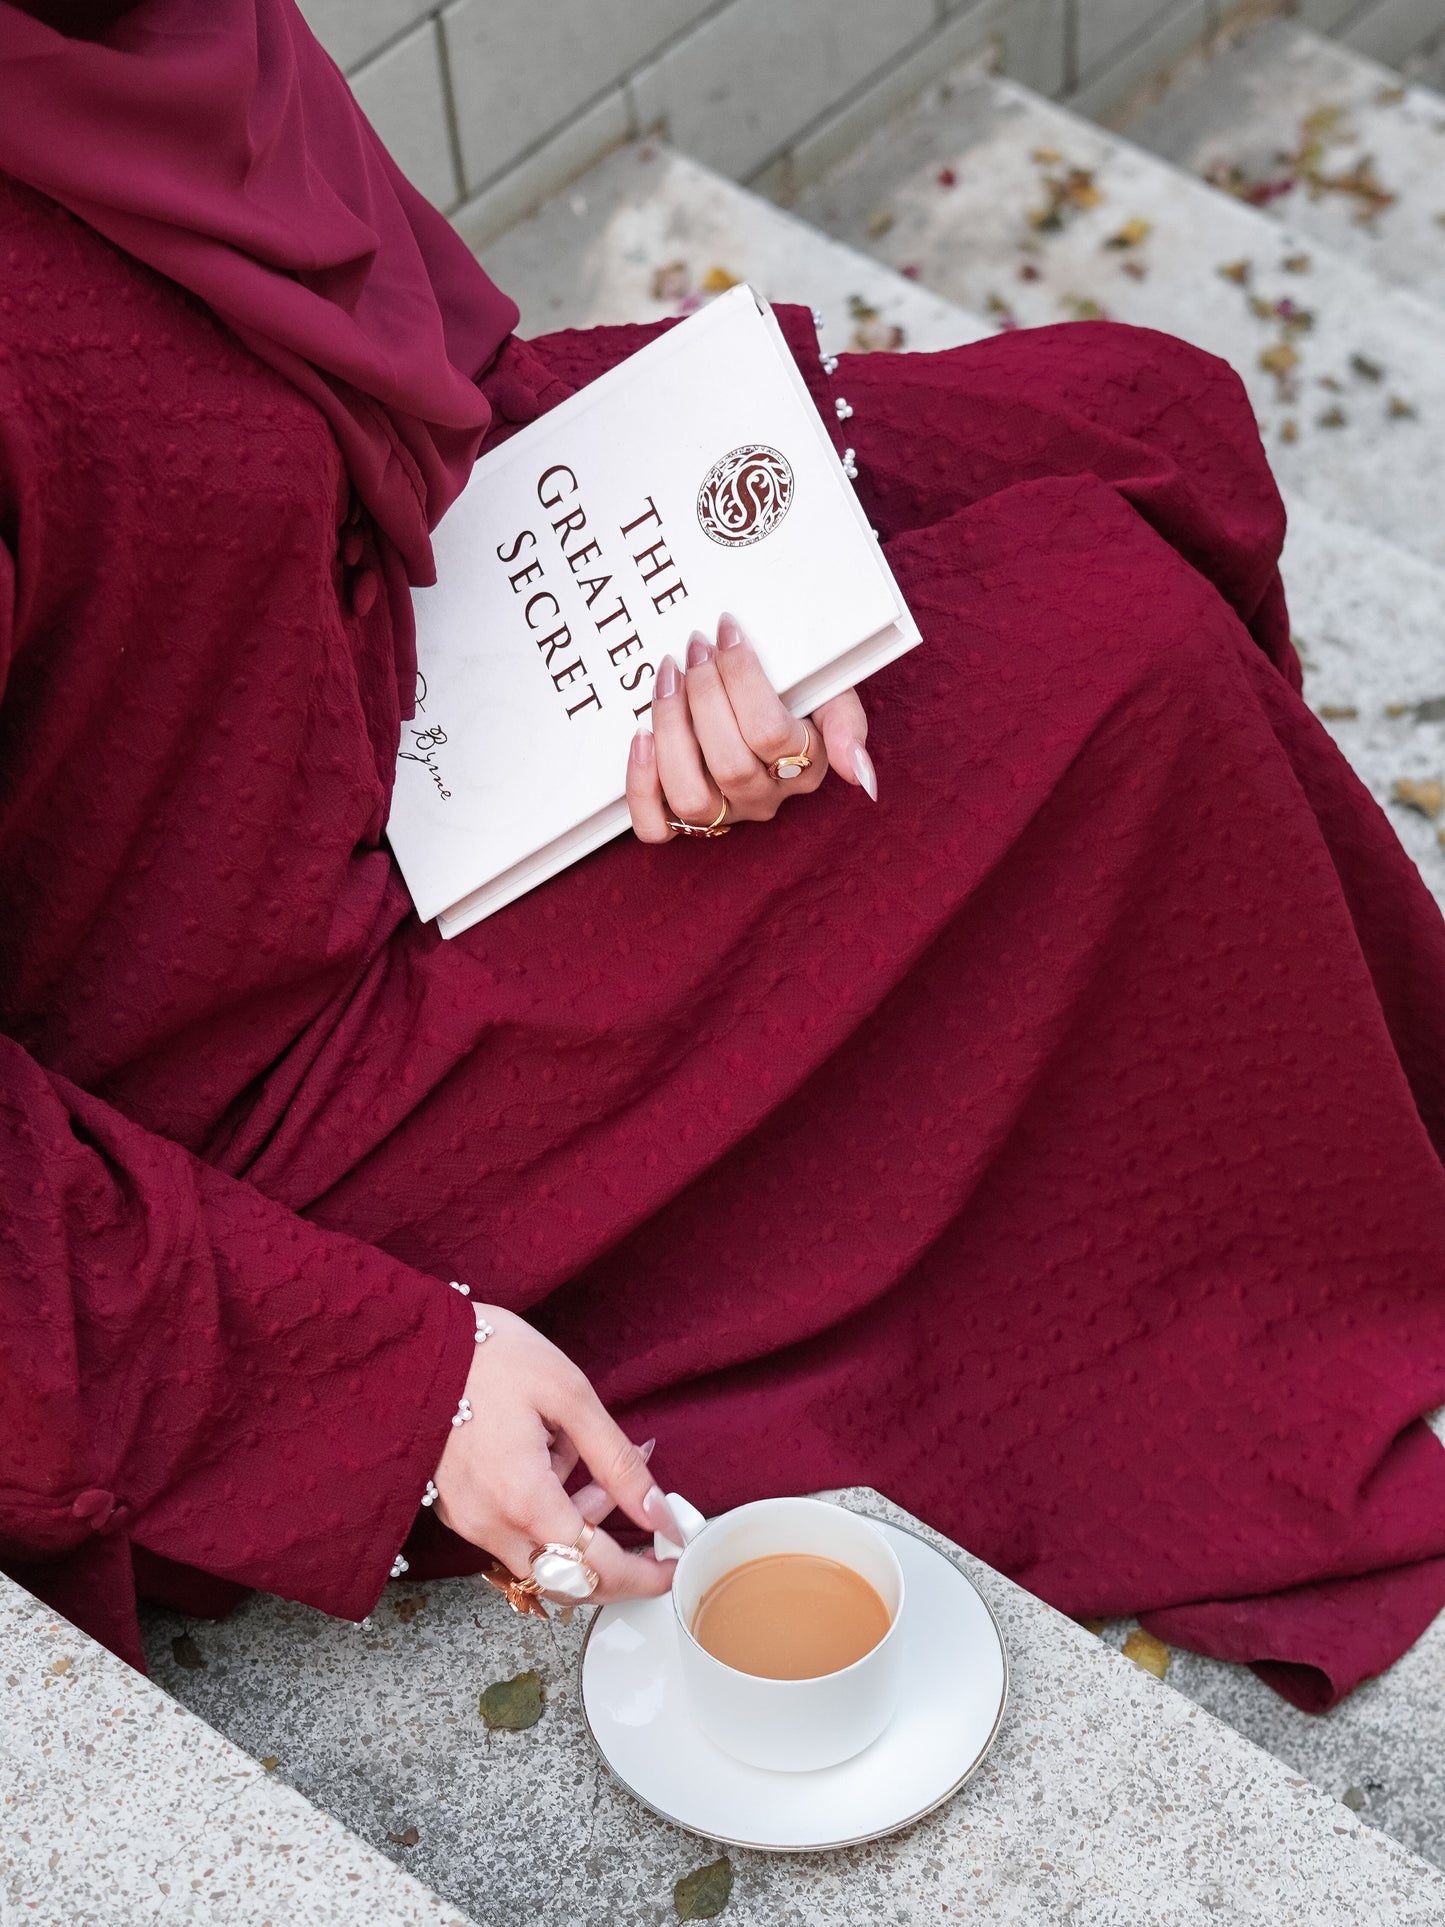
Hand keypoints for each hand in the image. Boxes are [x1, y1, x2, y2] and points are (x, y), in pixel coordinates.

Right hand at [433, 1306, 680, 1602]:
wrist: (414, 1344)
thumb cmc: (492, 1357)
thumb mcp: (570, 1396)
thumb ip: (618, 1461)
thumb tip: (658, 1512)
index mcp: (523, 1500)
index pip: (595, 1570)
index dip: (642, 1576)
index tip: (672, 1565)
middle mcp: (490, 1525)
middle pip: (567, 1579)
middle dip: (612, 1555)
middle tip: (640, 1511)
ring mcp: (468, 1521)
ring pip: (541, 1556)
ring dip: (577, 1525)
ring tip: (585, 1456)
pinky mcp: (457, 1510)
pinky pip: (513, 1533)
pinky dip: (545, 1512)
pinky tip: (551, 1457)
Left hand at [625, 611, 876, 841]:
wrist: (765, 699)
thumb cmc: (795, 693)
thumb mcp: (832, 694)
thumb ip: (848, 726)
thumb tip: (860, 775)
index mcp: (806, 767)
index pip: (770, 733)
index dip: (741, 678)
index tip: (726, 630)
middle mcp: (764, 799)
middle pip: (730, 765)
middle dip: (704, 697)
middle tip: (694, 648)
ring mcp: (721, 814)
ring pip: (691, 798)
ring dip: (671, 732)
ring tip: (666, 680)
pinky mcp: (681, 822)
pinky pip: (656, 826)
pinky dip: (641, 786)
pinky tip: (641, 737)